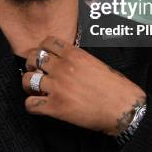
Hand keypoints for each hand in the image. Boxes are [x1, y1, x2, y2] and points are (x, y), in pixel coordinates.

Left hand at [21, 35, 146, 135]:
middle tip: (36, 72)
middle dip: (31, 64)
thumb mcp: (96, 63)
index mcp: (74, 55)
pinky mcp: (55, 107)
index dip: (42, 49)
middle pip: (33, 58)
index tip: (44, 56)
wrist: (124, 109)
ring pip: (27, 80)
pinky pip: (30, 104)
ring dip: (28, 85)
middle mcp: (62, 68)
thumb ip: (78, 59)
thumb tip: (66, 60)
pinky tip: (39, 105)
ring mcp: (57, 87)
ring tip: (35, 89)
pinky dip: (31, 105)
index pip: (46, 42)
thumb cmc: (116, 87)